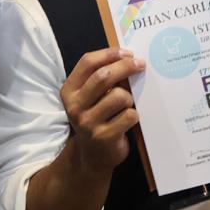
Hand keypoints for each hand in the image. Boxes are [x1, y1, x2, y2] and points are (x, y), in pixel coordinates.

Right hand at [60, 47, 143, 175]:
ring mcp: (88, 123)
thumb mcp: (88, 98)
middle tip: (140, 65)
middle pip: (104, 76)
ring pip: (120, 96)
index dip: (109, 54)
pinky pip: (129, 115)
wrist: (92, 156)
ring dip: (129, 98)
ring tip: (126, 105)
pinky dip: (134, 115)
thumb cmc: (95, 118)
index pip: (87, 63)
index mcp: (69, 91)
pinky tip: (127, 120)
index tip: (127, 53)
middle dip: (126, 67)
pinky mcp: (104, 136)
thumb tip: (127, 57)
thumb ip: (100, 79)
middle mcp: (75, 106)